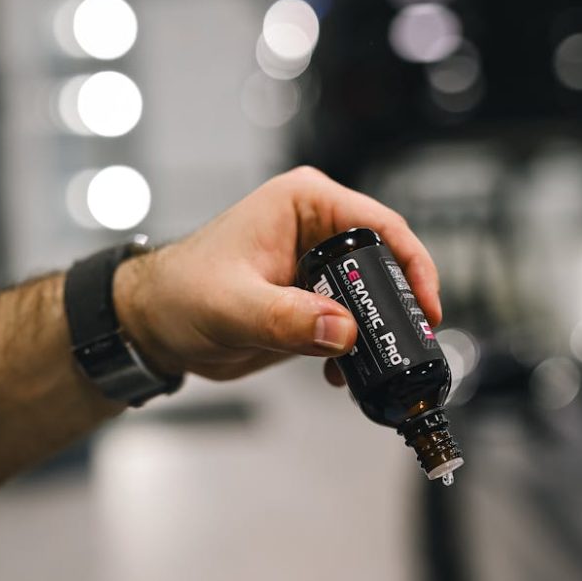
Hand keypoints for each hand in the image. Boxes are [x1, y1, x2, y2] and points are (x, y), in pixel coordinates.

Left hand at [113, 166, 439, 381]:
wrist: (156, 326)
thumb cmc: (180, 294)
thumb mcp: (234, 307)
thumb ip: (288, 319)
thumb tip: (342, 330)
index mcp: (305, 205)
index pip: (380, 227)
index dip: (412, 266)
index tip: (425, 307)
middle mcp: (316, 230)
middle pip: (384, 264)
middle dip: (398, 306)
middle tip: (409, 344)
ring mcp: (315, 268)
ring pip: (370, 298)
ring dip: (377, 334)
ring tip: (375, 366)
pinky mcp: (310, 302)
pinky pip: (350, 324)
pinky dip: (354, 351)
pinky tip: (342, 375)